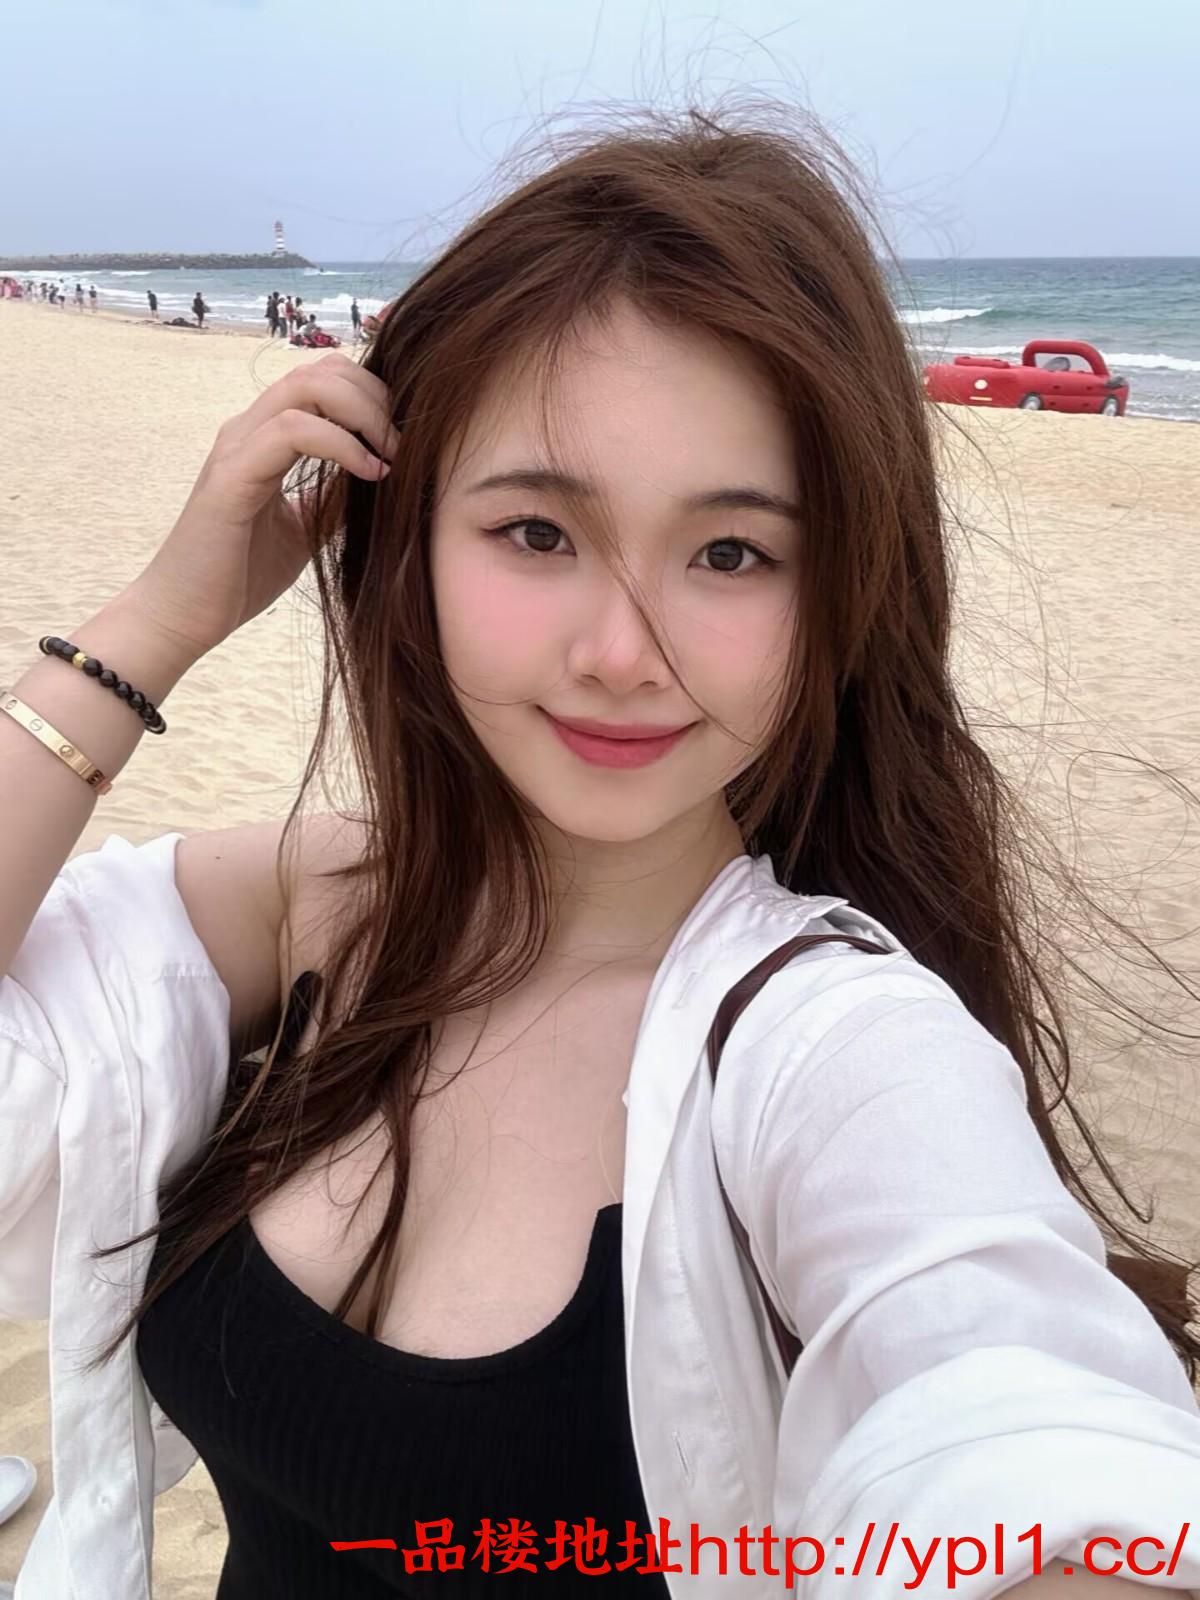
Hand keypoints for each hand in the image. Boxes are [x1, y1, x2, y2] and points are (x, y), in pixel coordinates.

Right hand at [127, 352, 398, 660]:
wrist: (185, 616)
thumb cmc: (240, 575)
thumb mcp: (305, 528)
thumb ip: (333, 497)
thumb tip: (380, 474)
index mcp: (266, 438)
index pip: (323, 378)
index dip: (372, 394)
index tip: (403, 439)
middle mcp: (249, 430)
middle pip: (321, 370)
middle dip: (375, 396)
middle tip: (403, 443)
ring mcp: (237, 448)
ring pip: (306, 386)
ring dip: (363, 413)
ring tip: (391, 456)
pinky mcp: (231, 477)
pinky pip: (291, 432)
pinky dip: (341, 445)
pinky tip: (369, 474)